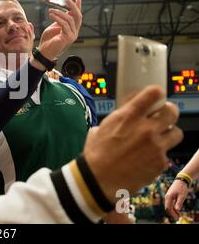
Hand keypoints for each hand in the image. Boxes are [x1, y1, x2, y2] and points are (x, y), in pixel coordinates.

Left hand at [38, 0, 81, 60]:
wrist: (44, 52)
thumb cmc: (48, 40)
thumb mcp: (54, 27)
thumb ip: (60, 20)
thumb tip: (62, 11)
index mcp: (72, 29)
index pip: (77, 17)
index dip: (78, 7)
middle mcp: (74, 32)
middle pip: (78, 16)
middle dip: (73, 6)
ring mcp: (72, 36)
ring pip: (70, 19)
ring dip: (60, 13)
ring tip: (51, 10)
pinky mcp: (68, 38)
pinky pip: (64, 25)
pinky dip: (58, 18)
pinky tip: (51, 15)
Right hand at [83, 85, 182, 203]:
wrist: (99, 180)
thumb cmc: (96, 154)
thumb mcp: (102, 127)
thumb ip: (118, 118)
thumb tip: (126, 112)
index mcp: (128, 116)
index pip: (154, 93)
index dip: (156, 93)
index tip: (155, 97)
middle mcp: (145, 129)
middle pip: (172, 111)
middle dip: (168, 112)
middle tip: (162, 117)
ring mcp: (156, 146)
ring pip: (176, 132)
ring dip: (169, 134)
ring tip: (158, 139)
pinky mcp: (160, 162)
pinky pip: (166, 153)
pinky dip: (159, 155)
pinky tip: (146, 158)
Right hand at [164, 179, 188, 219]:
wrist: (181, 180)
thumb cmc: (182, 188)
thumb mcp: (182, 196)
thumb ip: (179, 203)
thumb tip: (177, 210)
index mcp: (168, 197)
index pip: (168, 208)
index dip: (172, 214)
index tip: (177, 218)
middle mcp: (167, 197)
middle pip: (167, 207)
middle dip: (172, 213)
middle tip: (178, 218)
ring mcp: (168, 196)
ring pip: (169, 206)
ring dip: (173, 211)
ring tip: (178, 215)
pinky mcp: (170, 196)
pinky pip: (170, 203)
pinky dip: (173, 208)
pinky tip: (177, 210)